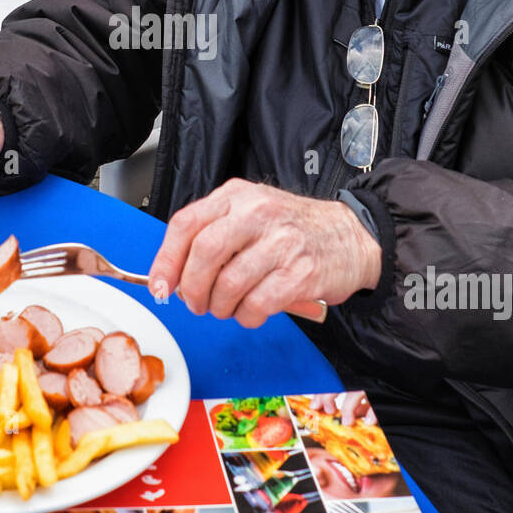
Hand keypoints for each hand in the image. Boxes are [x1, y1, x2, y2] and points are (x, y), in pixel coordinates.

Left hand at [147, 179, 382, 327]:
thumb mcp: (250, 213)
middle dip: (192, 289)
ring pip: (228, 284)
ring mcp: (281, 242)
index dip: (166, 259)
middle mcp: (257, 213)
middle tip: (196, 303)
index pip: (186, 224)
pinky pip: (257, 304)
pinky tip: (252, 311)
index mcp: (237, 196)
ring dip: (221, 307)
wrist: (352, 237)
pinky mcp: (300, 272)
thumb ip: (213, 235)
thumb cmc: (293, 230)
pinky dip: (247, 316)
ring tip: (228, 307)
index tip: (160, 285)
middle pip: (204, 254)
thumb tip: (172, 275)